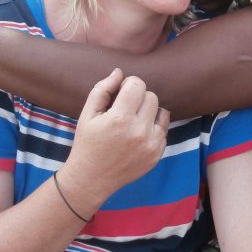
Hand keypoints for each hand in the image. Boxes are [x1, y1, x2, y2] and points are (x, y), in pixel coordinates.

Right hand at [62, 71, 169, 201]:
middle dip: (138, 98)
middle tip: (123, 109)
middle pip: (151, 96)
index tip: (119, 94)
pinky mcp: (158, 153)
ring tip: (132, 121)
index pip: (138, 84)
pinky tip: (137, 134)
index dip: (127, 85)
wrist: (92, 178)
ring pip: (161, 111)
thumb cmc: (87, 143)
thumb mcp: (87, 114)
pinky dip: (152, 127)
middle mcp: (139, 131)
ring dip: (148, 111)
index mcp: (120, 119)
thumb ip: (103, 89)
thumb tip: (119, 72)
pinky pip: (163, 129)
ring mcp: (151, 144)